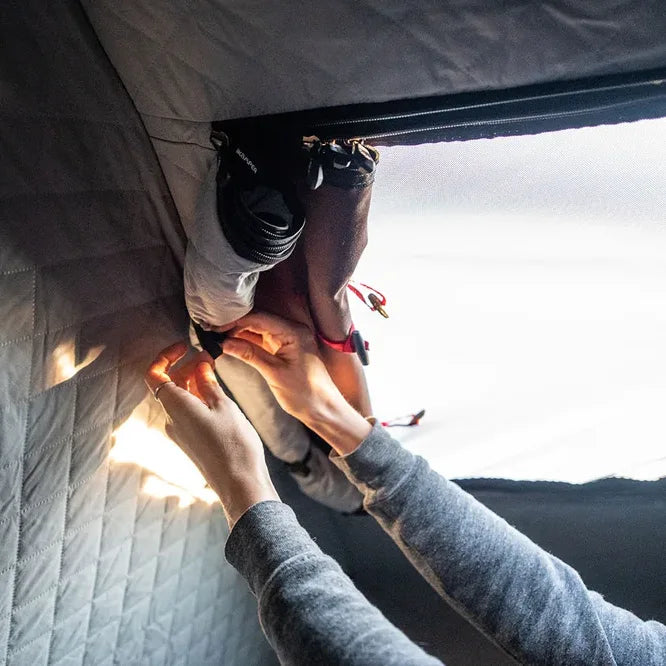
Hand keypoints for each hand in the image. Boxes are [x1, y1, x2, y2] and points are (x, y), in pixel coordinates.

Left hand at [145, 342, 279, 527]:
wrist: (240, 484)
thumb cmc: (234, 445)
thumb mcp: (224, 406)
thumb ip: (208, 383)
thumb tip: (199, 365)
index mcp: (175, 407)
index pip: (154, 375)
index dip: (166, 356)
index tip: (185, 346)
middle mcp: (172, 420)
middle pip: (168, 385)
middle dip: (185, 366)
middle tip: (208, 356)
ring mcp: (180, 432)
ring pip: (179, 398)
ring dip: (192, 381)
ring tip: (214, 371)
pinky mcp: (191, 441)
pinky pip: (187, 412)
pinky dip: (197, 397)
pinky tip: (215, 394)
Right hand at [222, 312, 339, 422]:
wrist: (322, 409)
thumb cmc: (306, 393)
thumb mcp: (274, 374)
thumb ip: (250, 354)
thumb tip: (225, 343)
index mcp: (294, 332)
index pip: (259, 318)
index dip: (235, 321)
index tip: (215, 326)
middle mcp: (292, 330)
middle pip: (257, 321)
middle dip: (234, 325)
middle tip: (211, 331)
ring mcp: (287, 339)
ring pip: (257, 330)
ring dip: (238, 333)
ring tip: (216, 337)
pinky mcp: (283, 349)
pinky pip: (261, 340)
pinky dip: (246, 342)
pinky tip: (230, 344)